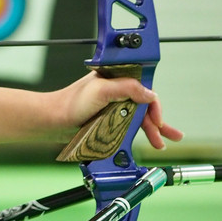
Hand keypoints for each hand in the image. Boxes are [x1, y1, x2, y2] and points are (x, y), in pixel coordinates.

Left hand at [59, 72, 182, 148]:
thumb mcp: (101, 90)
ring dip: (152, 130)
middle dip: (158, 121)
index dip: (153, 105)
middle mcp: (116, 91)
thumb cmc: (70, 103)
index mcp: (116, 78)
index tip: (157, 119)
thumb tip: (149, 94)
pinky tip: (146, 141)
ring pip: (138, 118)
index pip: (144, 89)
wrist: (52, 121)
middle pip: (144, 105)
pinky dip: (138, 133)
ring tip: (162, 142)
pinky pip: (128, 126)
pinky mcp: (107, 120)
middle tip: (169, 135)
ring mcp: (112, 107)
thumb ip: (127, 88)